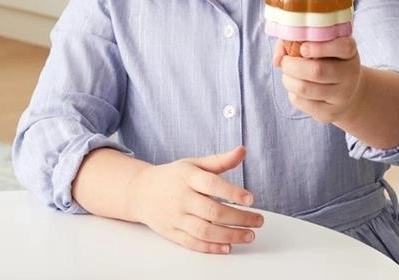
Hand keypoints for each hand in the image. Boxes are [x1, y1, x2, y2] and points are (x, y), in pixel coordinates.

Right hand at [130, 145, 263, 253]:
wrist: (141, 191)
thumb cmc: (173, 176)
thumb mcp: (194, 163)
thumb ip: (220, 160)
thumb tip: (242, 151)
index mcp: (188, 177)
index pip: (212, 185)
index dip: (232, 192)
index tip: (250, 198)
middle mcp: (181, 197)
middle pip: (212, 212)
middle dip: (239, 218)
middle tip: (258, 220)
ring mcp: (176, 217)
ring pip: (205, 231)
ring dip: (229, 235)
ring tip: (249, 235)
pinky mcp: (172, 233)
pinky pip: (193, 243)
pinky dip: (211, 247)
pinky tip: (228, 246)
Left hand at [274, 37, 363, 123]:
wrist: (345, 90)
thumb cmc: (324, 60)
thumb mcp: (315, 45)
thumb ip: (294, 41)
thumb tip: (278, 59)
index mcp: (349, 52)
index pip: (342, 47)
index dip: (320, 47)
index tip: (303, 48)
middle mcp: (350, 73)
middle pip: (317, 71)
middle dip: (292, 65)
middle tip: (286, 62)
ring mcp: (342, 95)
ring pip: (305, 88)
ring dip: (288, 79)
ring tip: (288, 74)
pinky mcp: (330, 112)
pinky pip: (301, 102)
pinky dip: (292, 93)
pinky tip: (297, 87)